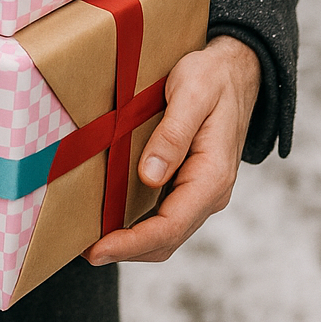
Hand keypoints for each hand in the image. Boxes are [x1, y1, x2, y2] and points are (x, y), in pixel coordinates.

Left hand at [85, 34, 260, 265]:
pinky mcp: (191, 183)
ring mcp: (201, 191)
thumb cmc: (212, 77)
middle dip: (126, 251)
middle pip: (167, 239)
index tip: (97, 249)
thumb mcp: (192, 94)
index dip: (131, 243)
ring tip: (92, 243)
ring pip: (166, 232)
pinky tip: (113, 220)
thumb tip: (150, 178)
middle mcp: (210, 192)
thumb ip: (173, 135)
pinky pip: (165, 215)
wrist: (236, 69)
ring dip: (131, 243)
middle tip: (84, 252)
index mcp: (213, 176)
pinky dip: (139, 226)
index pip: (169, 226)